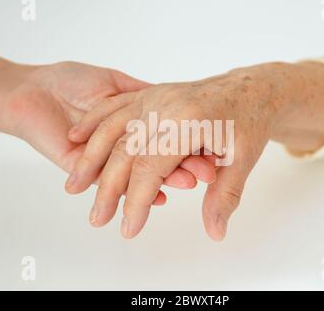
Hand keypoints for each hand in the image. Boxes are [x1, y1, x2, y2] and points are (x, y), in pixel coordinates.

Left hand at [0, 33, 214, 205]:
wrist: (32, 91)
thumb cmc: (70, 81)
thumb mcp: (114, 83)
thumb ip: (140, 93)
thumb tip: (169, 100)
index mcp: (132, 123)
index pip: (167, 136)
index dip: (188, 143)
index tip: (213, 149)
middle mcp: (124, 144)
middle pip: (159, 157)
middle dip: (185, 165)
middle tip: (210, 173)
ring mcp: (108, 161)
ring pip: (143, 171)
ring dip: (169, 179)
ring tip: (191, 183)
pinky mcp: (90, 171)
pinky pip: (119, 186)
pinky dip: (140, 194)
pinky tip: (162, 199)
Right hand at [67, 62, 323, 239]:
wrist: (249, 89)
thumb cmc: (247, 123)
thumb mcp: (244, 161)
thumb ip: (225, 197)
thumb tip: (214, 233)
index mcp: (188, 122)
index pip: (152, 168)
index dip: (137, 201)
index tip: (128, 228)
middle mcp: (164, 106)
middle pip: (125, 151)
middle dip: (108, 188)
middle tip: (96, 218)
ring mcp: (154, 97)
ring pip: (112, 128)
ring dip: (91, 158)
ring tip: (74, 186)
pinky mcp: (149, 93)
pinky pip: (113, 107)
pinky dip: (92, 123)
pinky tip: (76, 138)